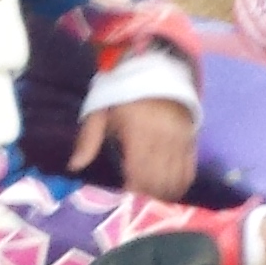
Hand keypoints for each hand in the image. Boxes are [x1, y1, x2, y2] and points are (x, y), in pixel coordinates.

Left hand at [70, 96, 201, 199]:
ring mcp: (180, 139)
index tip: (125, 189)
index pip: (139, 173)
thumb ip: (88, 139)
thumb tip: (74, 166)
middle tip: (138, 193)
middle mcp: (163, 137)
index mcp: (138, 131)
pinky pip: (189, 170)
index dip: (133, 188)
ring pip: (175, 178)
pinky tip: (170, 190)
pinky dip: (181, 184)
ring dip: (163, 192)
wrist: (155, 70)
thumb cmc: (123, 93)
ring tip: (152, 193)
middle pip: (158, 180)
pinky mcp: (191, 139)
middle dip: (148, 193)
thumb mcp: (100, 111)